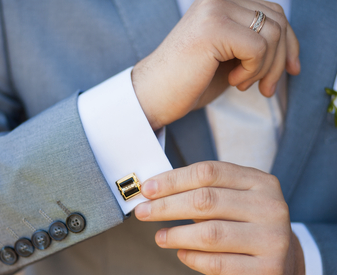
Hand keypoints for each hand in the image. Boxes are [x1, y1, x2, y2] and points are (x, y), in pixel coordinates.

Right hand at [132, 0, 300, 130]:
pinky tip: (233, 81)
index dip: (290, 43)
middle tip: (266, 89)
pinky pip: (258, 47)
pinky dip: (253, 70)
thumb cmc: (188, 81)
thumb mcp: (229, 59)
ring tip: (241, 84)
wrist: (154, 95)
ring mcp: (215, 8)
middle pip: (278, 21)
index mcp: (222, 2)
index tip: (291, 71)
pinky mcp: (213, 27)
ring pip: (272, 34)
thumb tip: (289, 49)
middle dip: (280, 61)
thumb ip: (253, 44)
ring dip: (265, 69)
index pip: (273, 12)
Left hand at [135, 162, 304, 274]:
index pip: (208, 172)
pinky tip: (180, 254)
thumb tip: (156, 193)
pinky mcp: (268, 271)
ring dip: (176, 234)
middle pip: (206, 200)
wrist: (284, 268)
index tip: (147, 189)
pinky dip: (192, 258)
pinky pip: (217, 264)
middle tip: (143, 212)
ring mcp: (273, 239)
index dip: (173, 179)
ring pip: (210, 233)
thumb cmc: (248, 228)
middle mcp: (270, 206)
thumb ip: (204, 193)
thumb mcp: (235, 202)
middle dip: (166, 206)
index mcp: (260, 181)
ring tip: (159, 237)